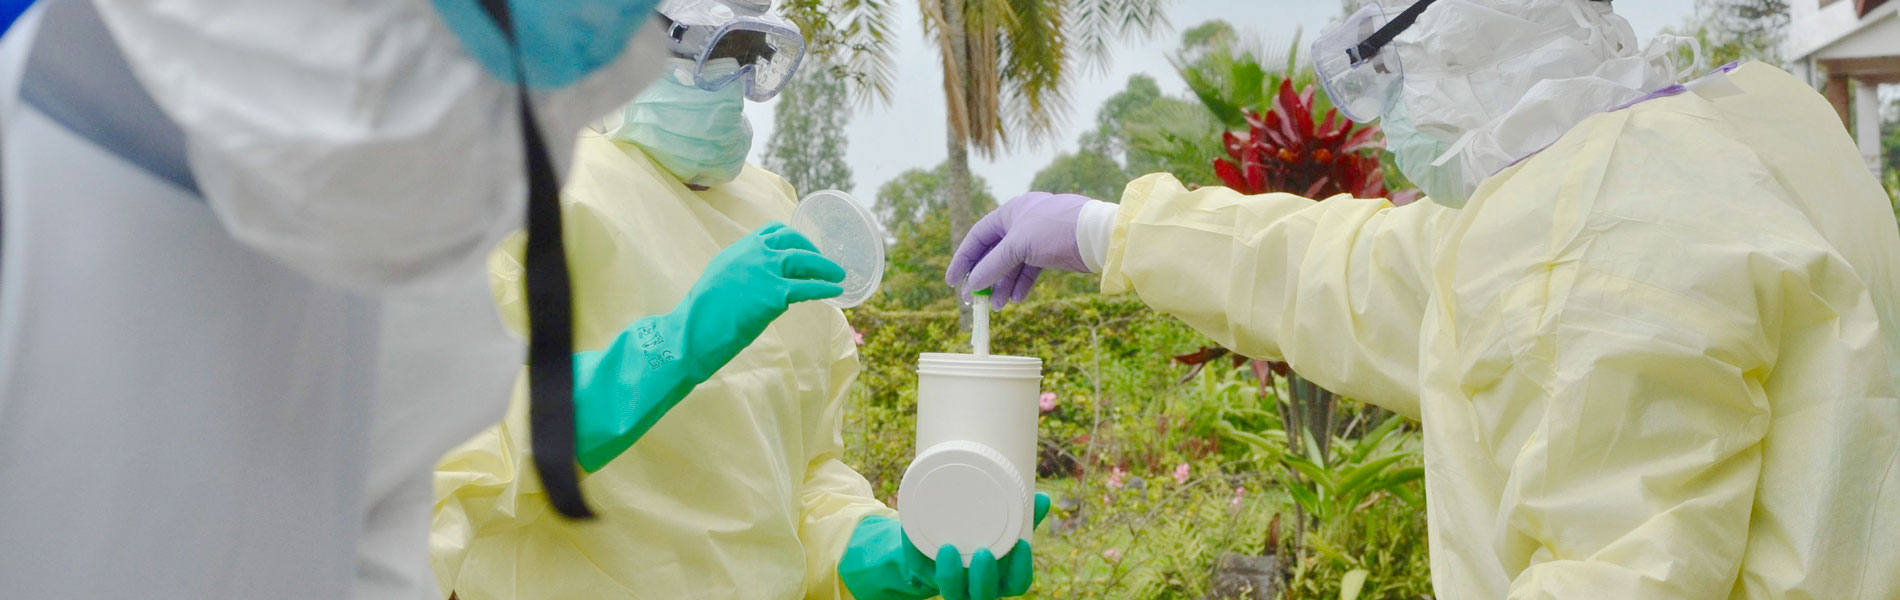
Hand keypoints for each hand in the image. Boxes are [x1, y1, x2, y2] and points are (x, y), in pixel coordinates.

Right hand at [571, 222, 842, 470]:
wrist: (691, 332)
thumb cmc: (701, 316)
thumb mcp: (719, 281)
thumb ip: (742, 275)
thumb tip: (765, 284)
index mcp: (737, 250)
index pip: (772, 231)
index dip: (793, 238)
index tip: (804, 247)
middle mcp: (751, 254)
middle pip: (792, 242)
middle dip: (813, 250)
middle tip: (825, 262)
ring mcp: (763, 272)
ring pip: (804, 262)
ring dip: (825, 267)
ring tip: (839, 275)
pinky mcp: (772, 295)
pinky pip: (807, 288)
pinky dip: (825, 288)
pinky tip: (836, 291)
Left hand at [840, 493, 1052, 599]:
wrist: (939, 543)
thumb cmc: (981, 537)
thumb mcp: (1002, 528)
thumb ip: (1023, 518)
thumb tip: (1043, 498)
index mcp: (1001, 578)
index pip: (1017, 583)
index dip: (1021, 569)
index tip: (1023, 544)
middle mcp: (977, 587)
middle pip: (983, 595)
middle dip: (984, 578)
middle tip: (983, 552)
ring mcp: (950, 583)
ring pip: (951, 592)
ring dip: (950, 574)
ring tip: (948, 548)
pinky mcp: (923, 572)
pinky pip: (917, 568)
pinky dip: (914, 550)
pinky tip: (911, 530)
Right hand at [945, 193, 1094, 307]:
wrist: (1097, 236)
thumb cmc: (1055, 230)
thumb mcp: (1018, 246)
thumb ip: (992, 265)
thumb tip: (972, 284)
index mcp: (1010, 211)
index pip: (977, 236)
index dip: (963, 259)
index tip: (952, 282)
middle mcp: (1021, 223)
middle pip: (993, 252)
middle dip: (984, 277)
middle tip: (974, 300)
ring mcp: (1036, 238)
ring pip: (1012, 264)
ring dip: (1003, 285)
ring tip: (998, 306)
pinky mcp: (1051, 252)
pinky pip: (1029, 270)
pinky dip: (1021, 284)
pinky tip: (1017, 298)